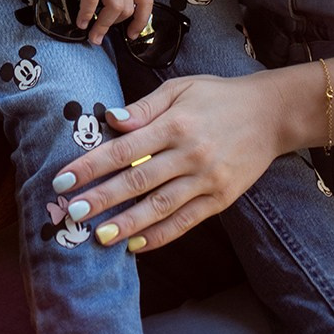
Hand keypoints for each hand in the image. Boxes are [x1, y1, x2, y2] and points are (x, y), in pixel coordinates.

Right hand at [35, 0, 152, 44]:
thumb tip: (112, 23)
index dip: (141, 21)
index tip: (131, 34)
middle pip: (127, 7)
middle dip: (113, 27)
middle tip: (99, 35)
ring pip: (115, 5)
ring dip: (103, 25)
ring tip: (91, 32)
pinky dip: (87, 14)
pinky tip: (81, 20)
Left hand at [51, 72, 285, 250]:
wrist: (270, 114)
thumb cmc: (218, 96)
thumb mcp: (181, 88)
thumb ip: (145, 107)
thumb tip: (110, 120)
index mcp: (175, 124)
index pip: (124, 148)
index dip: (91, 165)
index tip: (63, 179)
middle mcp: (189, 154)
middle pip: (137, 180)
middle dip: (101, 198)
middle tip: (71, 213)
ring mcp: (206, 180)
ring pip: (160, 207)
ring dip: (127, 223)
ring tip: (99, 236)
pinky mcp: (221, 200)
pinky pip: (185, 222)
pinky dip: (160, 235)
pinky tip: (136, 245)